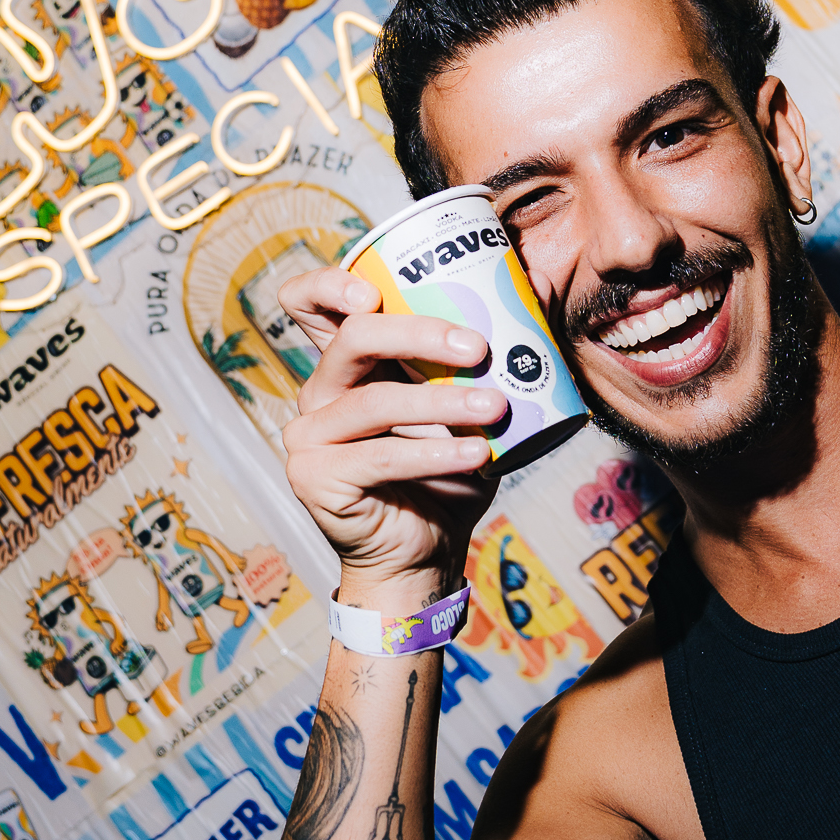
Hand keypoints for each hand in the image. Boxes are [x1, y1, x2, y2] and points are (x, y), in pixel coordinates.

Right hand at [278, 266, 505, 609]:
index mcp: (346, 364)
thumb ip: (480, 358)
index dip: (331, 285)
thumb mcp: (464, 408)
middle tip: (477, 347)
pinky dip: (435, 453)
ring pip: (375, 401)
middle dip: (419, 334)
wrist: (424, 554)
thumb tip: (532, 290)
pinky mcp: (314, 476)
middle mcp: (318, 391)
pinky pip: (381, 456)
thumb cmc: (446, 472)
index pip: (307, 303)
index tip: (378, 290)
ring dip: (443, 403)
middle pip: (353, 338)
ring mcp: (308, 434)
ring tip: (496, 409)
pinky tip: (477, 454)